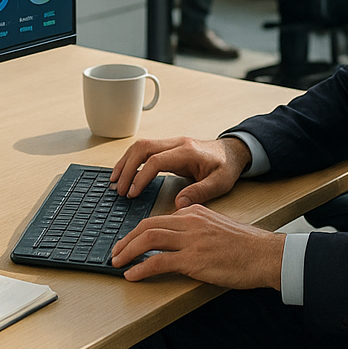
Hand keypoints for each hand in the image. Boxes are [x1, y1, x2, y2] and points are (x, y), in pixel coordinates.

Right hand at [111, 136, 250, 208]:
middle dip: (126, 168)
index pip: (156, 160)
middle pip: (142, 148)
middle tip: (118, 189)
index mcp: (187, 152)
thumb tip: (178, 205)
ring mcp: (171, 143)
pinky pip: (144, 150)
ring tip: (114, 181)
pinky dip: (131, 160)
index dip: (141, 176)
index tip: (132, 193)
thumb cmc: (227, 167)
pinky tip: (124, 173)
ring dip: (125, 162)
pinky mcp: (168, 147)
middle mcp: (177, 144)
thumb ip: (199, 192)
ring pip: (140, 146)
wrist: (233, 152)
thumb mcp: (220, 183)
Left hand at [111, 204, 283, 288]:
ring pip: (148, 239)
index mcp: (195, 211)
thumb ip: (197, 229)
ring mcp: (191, 240)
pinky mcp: (193, 260)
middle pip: (147, 225)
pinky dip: (141, 268)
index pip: (158, 218)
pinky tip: (132, 275)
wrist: (266, 255)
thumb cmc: (246, 246)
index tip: (129, 241)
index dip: (138, 230)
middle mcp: (190, 221)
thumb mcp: (217, 227)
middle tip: (116, 253)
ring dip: (128, 251)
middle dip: (126, 239)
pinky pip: (158, 262)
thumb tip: (178, 242)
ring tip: (118, 263)